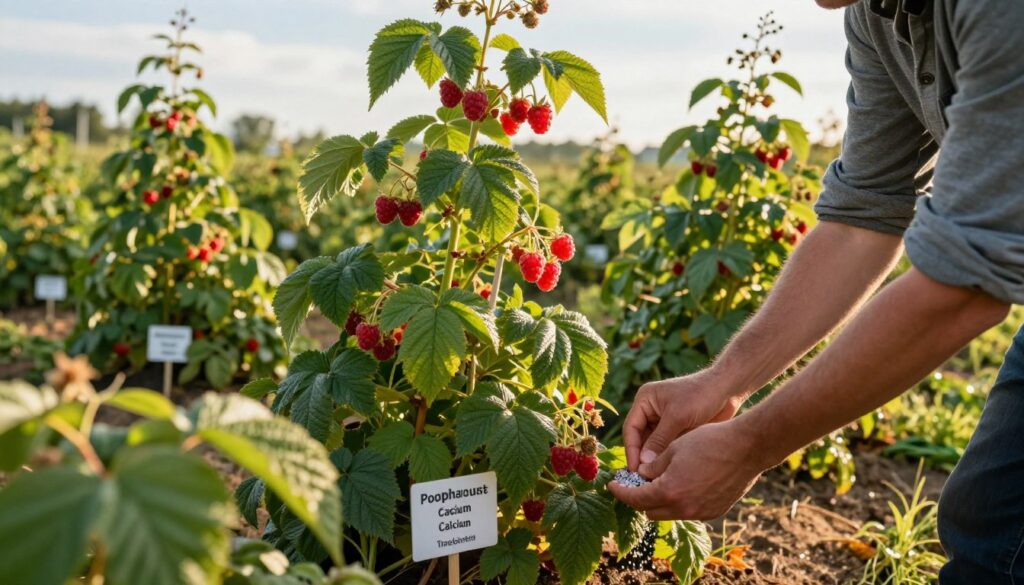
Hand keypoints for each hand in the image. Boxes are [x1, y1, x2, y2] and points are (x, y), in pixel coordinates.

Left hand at [609, 420, 763, 520]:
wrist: (747, 448)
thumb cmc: (709, 441)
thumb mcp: (674, 448)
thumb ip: (654, 466)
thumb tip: (641, 475)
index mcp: (669, 491)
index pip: (635, 498)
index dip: (621, 492)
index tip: (613, 485)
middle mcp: (684, 508)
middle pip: (650, 511)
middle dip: (639, 498)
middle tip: (634, 483)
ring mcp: (701, 513)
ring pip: (670, 513)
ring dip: (660, 501)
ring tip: (658, 482)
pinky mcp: (715, 511)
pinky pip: (689, 511)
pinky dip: (680, 502)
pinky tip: (682, 484)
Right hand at [623, 369, 743, 470]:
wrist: (727, 390)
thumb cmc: (701, 395)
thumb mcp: (678, 417)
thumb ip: (659, 440)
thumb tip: (644, 463)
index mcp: (645, 400)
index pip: (631, 428)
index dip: (631, 450)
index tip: (634, 469)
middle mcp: (651, 410)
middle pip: (640, 438)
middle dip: (642, 457)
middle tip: (643, 478)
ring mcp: (664, 420)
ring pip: (653, 445)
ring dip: (653, 459)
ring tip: (654, 478)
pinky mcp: (677, 429)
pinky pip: (666, 446)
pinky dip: (665, 458)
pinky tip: (667, 472)